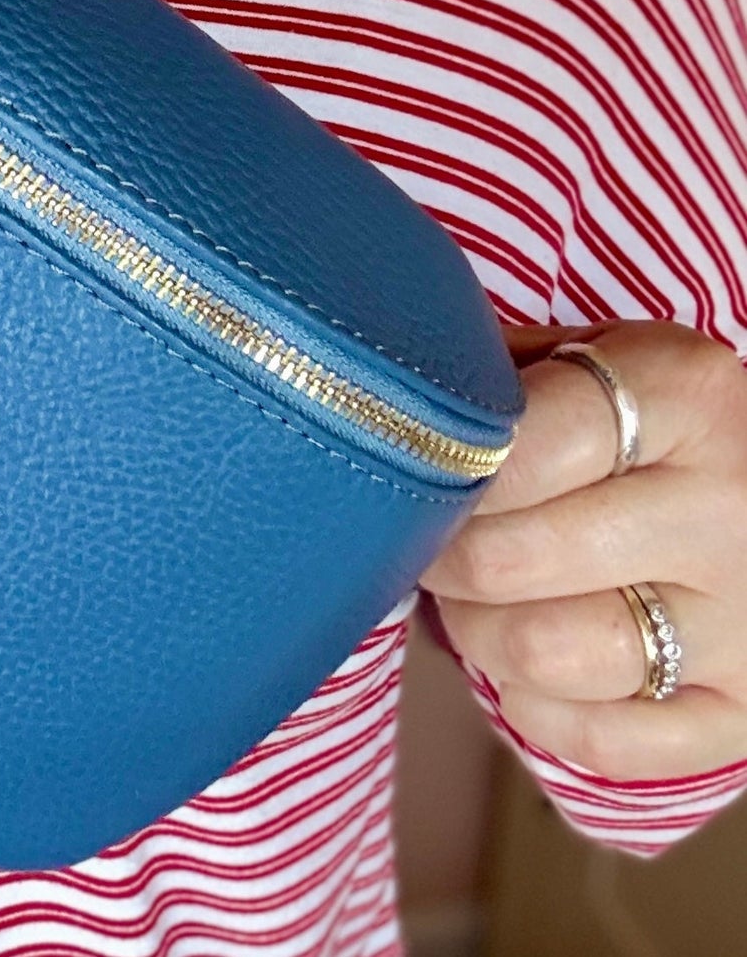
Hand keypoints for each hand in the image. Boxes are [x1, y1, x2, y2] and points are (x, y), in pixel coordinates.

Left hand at [422, 322, 746, 778]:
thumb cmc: (651, 415)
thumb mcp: (593, 352)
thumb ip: (500, 374)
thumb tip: (382, 404)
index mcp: (687, 396)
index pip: (519, 446)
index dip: (441, 469)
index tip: (415, 471)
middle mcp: (728, 509)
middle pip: (512, 560)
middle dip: (442, 557)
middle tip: (427, 542)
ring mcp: (745, 623)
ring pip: (547, 655)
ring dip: (478, 634)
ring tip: (475, 598)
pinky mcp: (744, 712)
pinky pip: (601, 739)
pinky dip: (537, 707)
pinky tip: (531, 661)